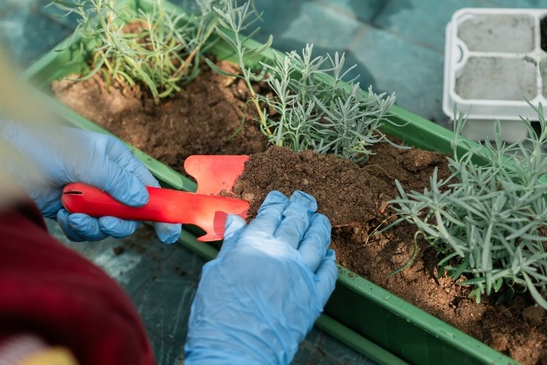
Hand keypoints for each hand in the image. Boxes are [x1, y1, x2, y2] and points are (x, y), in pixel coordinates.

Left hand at [0, 119, 179, 243]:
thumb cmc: (41, 147)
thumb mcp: (85, 159)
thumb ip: (116, 181)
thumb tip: (142, 201)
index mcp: (114, 158)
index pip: (146, 185)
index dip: (160, 207)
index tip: (170, 230)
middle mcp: (104, 178)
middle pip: (129, 211)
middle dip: (120, 221)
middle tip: (108, 223)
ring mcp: (86, 197)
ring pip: (107, 224)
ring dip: (94, 225)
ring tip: (75, 215)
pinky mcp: (68, 212)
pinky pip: (85, 230)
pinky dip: (77, 227)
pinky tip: (64, 216)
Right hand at [184, 191, 337, 364]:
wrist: (236, 350)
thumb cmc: (218, 315)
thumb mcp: (217, 272)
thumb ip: (231, 244)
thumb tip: (235, 222)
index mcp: (255, 244)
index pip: (271, 215)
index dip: (277, 203)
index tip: (280, 197)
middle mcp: (282, 253)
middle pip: (296, 223)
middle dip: (301, 208)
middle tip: (304, 199)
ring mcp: (301, 274)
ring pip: (317, 242)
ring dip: (319, 227)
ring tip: (320, 219)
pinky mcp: (314, 297)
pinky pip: (328, 273)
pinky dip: (329, 261)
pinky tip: (329, 254)